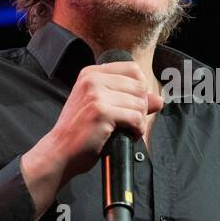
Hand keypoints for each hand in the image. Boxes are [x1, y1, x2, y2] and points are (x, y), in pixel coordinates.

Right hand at [34, 60, 164, 183]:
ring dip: (139, 121)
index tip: (132, 105)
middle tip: (131, 122)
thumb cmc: (81, 131)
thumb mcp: (104, 108)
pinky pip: (136, 118)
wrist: (60, 151)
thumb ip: (130, 100)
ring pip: (140, 103)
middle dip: (142, 107)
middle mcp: (92, 79)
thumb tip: (159, 99)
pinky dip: (137, 130)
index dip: (140, 89)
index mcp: (91, 73)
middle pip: (139, 86)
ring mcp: (96, 94)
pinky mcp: (101, 112)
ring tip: (127, 130)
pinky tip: (128, 135)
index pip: (133, 69)